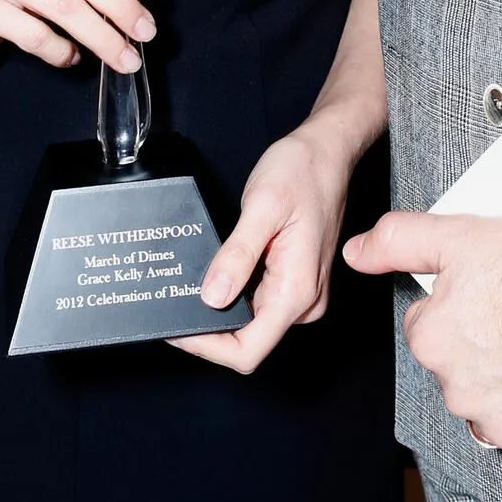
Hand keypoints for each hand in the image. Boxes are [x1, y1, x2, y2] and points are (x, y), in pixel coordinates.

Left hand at [169, 116, 358, 374]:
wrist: (328, 150)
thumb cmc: (302, 171)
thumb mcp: (263, 207)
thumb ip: (237, 255)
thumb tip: (211, 298)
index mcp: (297, 291)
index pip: (248, 351)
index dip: (208, 347)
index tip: (178, 328)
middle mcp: (303, 301)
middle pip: (248, 342)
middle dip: (208, 331)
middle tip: (174, 303)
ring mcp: (301, 293)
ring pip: (251, 326)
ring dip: (219, 315)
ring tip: (189, 289)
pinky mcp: (294, 281)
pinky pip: (258, 305)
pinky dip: (233, 298)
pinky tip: (215, 277)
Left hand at [343, 214, 501, 474]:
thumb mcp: (464, 235)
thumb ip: (399, 242)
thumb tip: (355, 254)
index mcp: (434, 342)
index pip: (432, 333)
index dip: (465, 312)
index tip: (498, 299)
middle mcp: (461, 394)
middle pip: (464, 377)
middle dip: (489, 354)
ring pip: (500, 413)